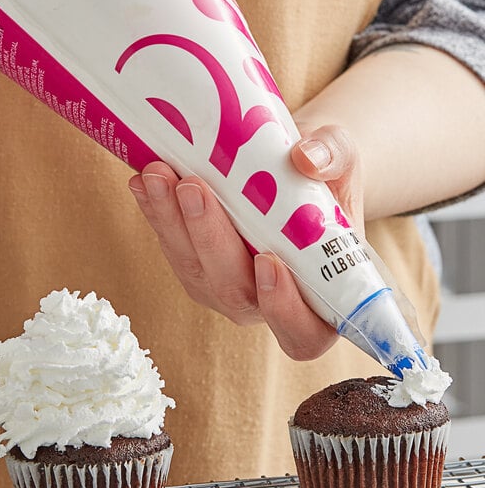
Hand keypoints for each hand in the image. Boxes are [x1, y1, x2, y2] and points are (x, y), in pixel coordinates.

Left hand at [128, 125, 362, 360]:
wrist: (292, 167)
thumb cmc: (324, 176)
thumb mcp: (342, 157)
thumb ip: (335, 156)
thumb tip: (306, 158)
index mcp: (319, 293)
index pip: (305, 330)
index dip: (285, 308)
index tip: (268, 259)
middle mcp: (267, 300)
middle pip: (234, 293)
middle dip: (209, 239)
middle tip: (194, 188)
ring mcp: (225, 284)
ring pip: (193, 271)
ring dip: (171, 223)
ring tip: (158, 175)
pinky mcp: (195, 264)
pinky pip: (172, 248)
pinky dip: (157, 214)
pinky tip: (144, 182)